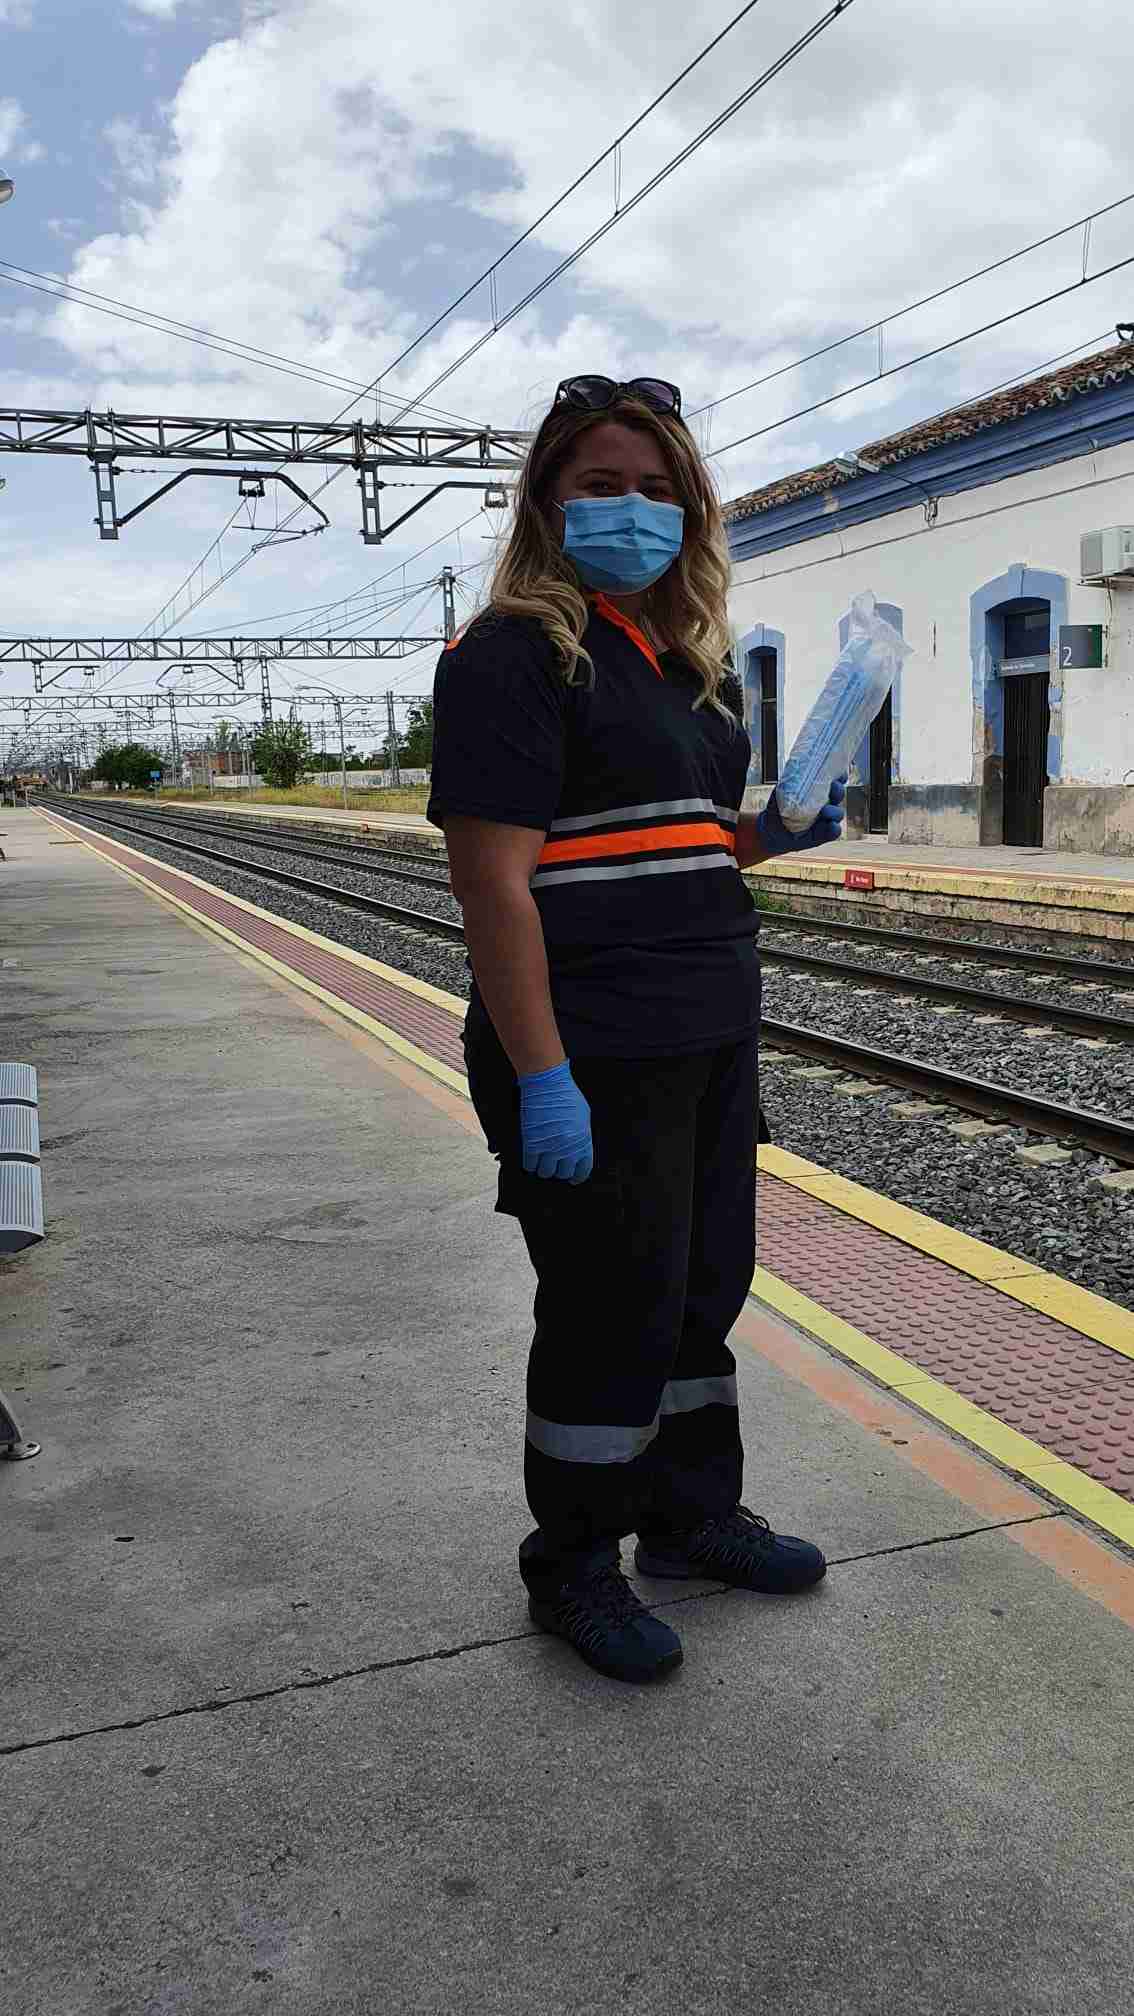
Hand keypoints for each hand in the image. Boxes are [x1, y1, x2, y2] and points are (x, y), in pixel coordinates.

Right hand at [518, 1060, 593, 1182]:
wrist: (546, 1082)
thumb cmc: (565, 1094)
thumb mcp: (583, 1116)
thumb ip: (581, 1136)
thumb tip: (577, 1150)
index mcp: (583, 1141)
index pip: (583, 1170)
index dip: (577, 1176)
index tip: (572, 1178)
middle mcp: (567, 1148)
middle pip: (562, 1173)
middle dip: (558, 1169)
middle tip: (554, 1163)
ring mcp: (549, 1147)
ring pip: (545, 1172)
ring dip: (543, 1168)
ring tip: (541, 1160)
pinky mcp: (531, 1143)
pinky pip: (529, 1165)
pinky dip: (529, 1163)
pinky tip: (531, 1157)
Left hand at [755, 776, 846, 856]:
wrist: (769, 832)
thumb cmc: (777, 809)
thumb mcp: (780, 793)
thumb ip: (790, 783)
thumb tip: (796, 771)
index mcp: (817, 790)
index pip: (833, 780)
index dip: (839, 776)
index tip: (838, 774)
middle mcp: (824, 803)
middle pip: (838, 795)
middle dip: (838, 791)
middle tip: (833, 788)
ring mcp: (825, 819)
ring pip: (837, 813)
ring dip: (835, 811)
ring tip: (825, 811)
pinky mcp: (823, 834)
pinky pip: (834, 832)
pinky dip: (834, 829)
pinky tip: (831, 826)